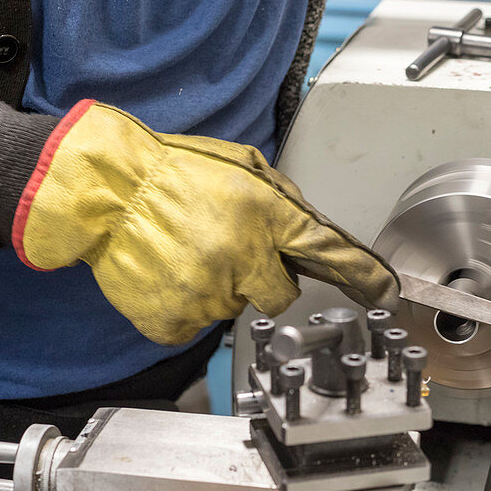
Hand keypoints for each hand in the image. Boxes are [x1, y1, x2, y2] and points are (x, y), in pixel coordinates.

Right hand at [12, 100, 398, 343]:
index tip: (385, 294)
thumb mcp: (241, 166)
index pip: (330, 253)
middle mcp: (243, 259)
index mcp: (266, 215)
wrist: (105, 192)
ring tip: (187, 253)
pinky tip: (170, 273)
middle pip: (281, 294)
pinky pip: (197, 323)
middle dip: (262, 277)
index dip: (364, 278)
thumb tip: (310, 233)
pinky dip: (186, 305)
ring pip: (234, 308)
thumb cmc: (170, 173)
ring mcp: (209, 294)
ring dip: (220, 288)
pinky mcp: (177, 320)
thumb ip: (282, 202)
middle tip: (225, 250)